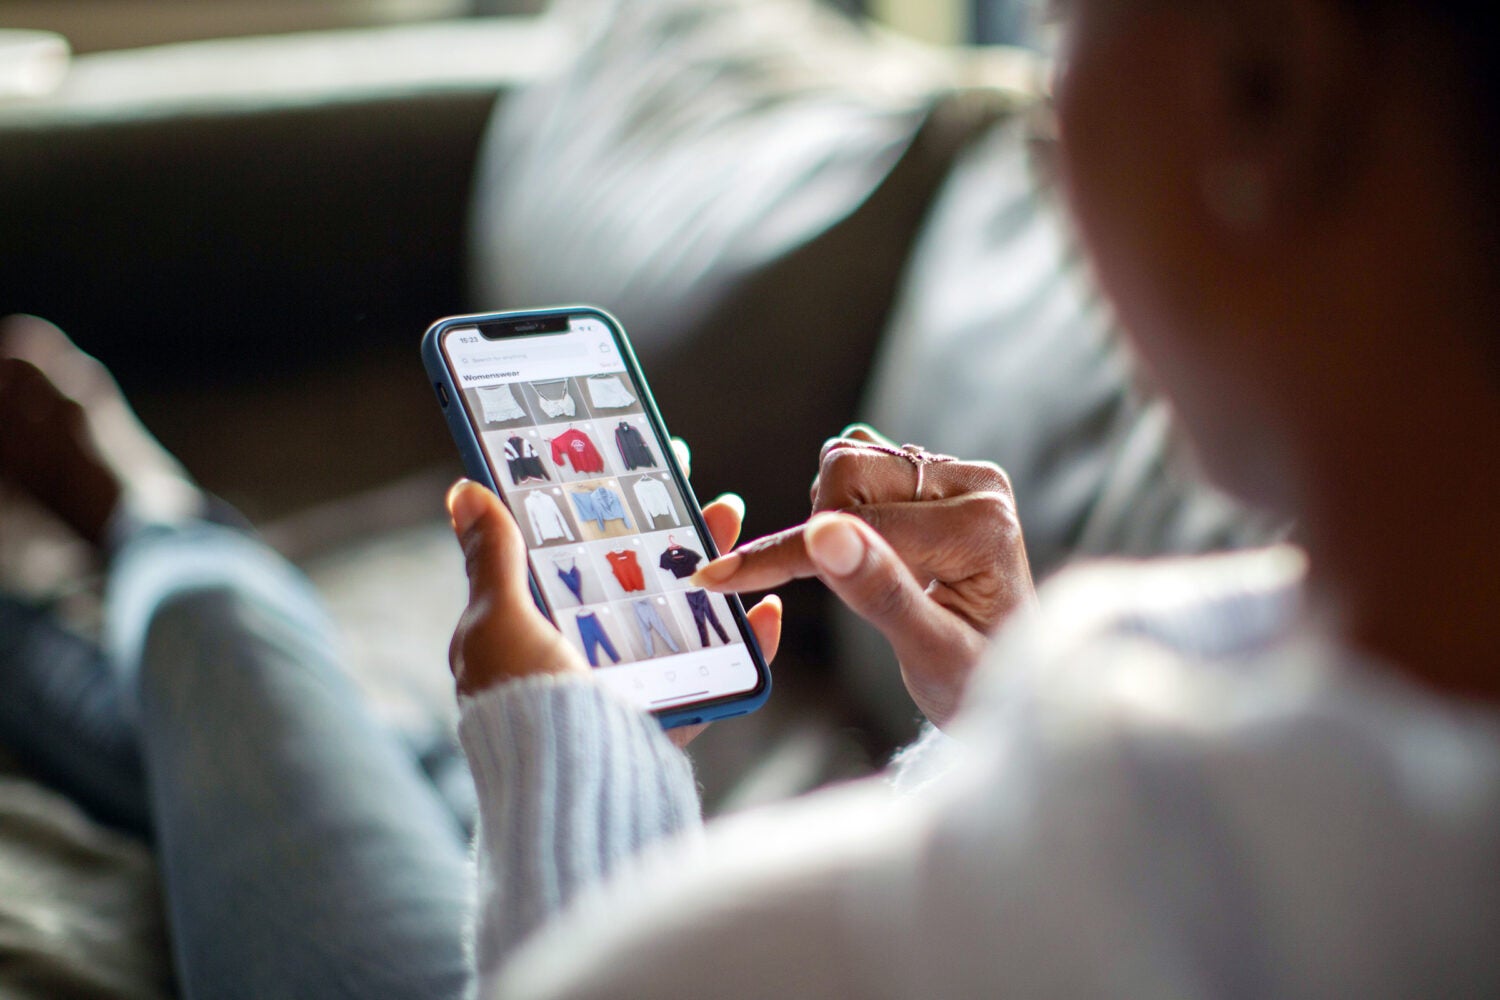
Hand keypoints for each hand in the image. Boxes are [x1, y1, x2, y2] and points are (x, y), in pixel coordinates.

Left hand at [446, 442, 781, 746]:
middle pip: (635, 577)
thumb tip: (465, 490)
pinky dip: (748, 643)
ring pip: (680, 614)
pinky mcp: (669, 719)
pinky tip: (767, 610)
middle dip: (670, 530)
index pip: (571, 552)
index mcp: (532, 629)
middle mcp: (580, 656)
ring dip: (712, 567)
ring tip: (733, 522)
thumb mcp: (497, 623)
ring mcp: (629, 686)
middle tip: (699, 490)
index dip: (602, 507)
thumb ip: (494, 560)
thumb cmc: (523, 707)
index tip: (635, 466)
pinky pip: (718, 674)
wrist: (569, 796)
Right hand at [692, 426, 1032, 728]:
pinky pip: (858, 464)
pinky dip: (839, 509)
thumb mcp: (931, 655)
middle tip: (846, 588)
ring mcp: (957, 475)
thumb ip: (881, 594)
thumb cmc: (975, 680)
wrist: (1002, 677)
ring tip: (868, 575)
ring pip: (847, 461)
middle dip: (821, 531)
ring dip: (831, 517)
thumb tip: (824, 534)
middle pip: (848, 470)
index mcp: (982, 526)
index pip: (858, 525)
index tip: (719, 577)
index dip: (785, 555)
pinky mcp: (938, 475)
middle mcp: (976, 484)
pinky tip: (867, 553)